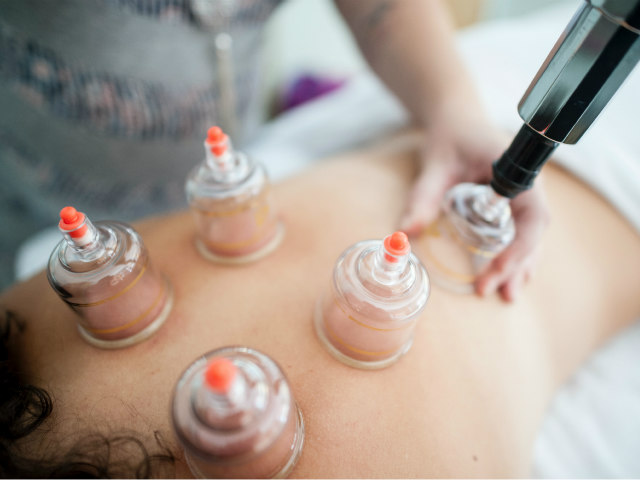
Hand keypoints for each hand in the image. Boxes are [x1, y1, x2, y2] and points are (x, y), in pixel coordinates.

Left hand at [400, 114, 549, 301]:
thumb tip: (403, 234)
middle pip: (532, 233)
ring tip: (507, 296)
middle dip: (515, 265)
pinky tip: (507, 275)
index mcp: (517, 171)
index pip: (533, 216)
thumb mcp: (435, 165)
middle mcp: (527, 185)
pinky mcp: (511, 202)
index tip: (496, 270)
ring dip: (519, 265)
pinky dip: (513, 254)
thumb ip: (423, 197)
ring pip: (529, 236)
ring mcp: (522, 195)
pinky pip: (519, 232)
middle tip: (495, 293)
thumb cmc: (450, 136)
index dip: (520, 248)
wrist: (457, 118)